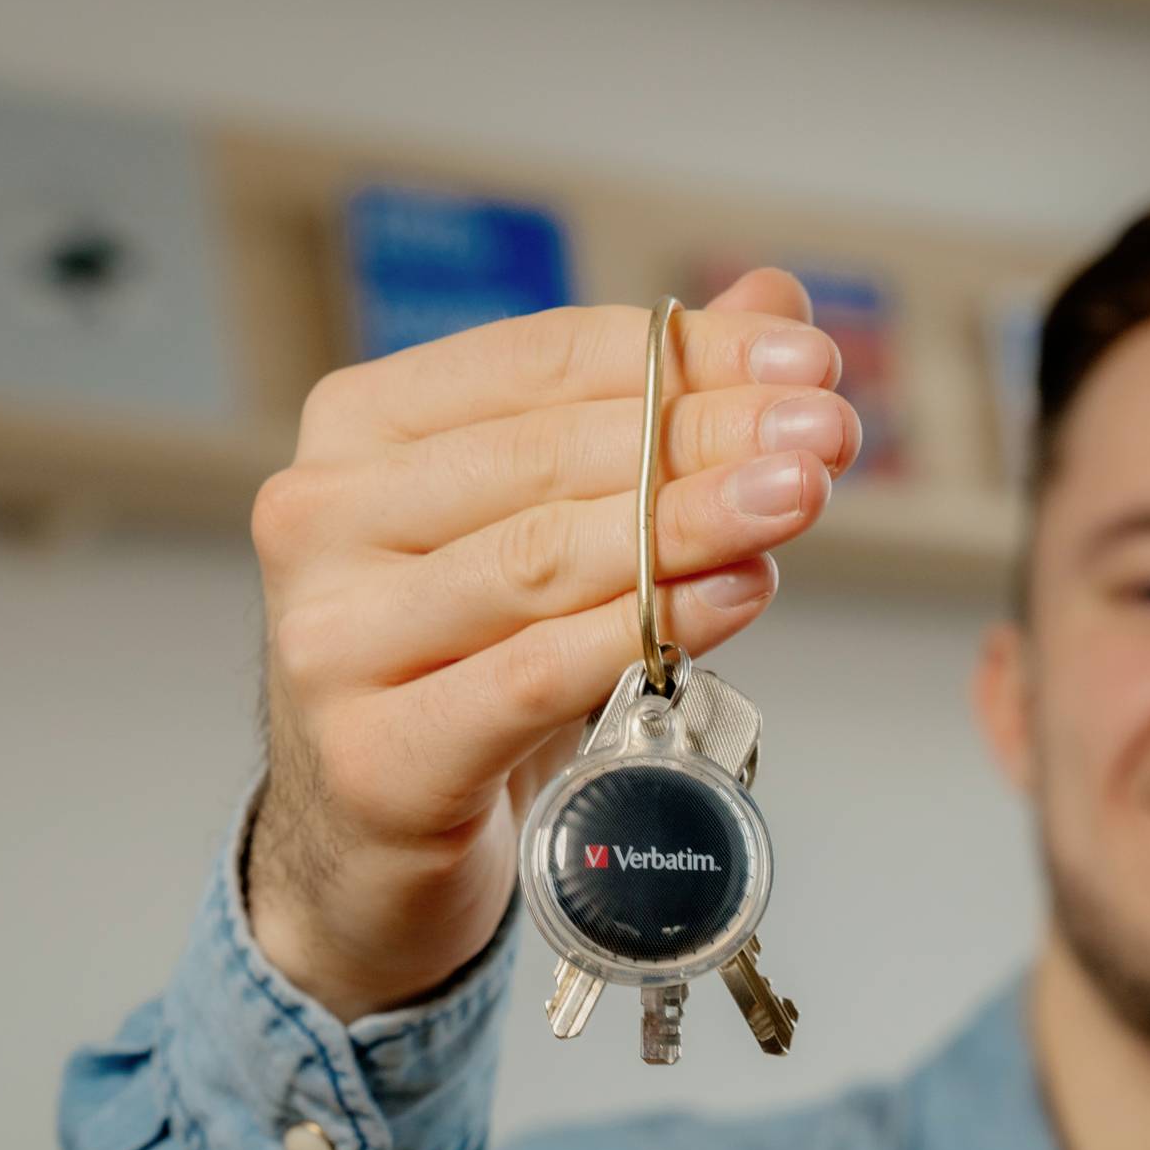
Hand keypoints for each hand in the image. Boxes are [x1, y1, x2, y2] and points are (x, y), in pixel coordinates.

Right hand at [244, 269, 853, 1020]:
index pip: (542, 359)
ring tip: (802, 498)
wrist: (374, 845)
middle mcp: (323, 518)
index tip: (807, 360)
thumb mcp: (555, 527)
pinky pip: (533, 675)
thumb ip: (651, 411)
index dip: (684, 352)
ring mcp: (333, 640)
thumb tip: (776, 304)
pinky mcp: (374, 757)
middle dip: (708, 436)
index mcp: (359, 428)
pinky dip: (647, 629)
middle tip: (826, 432)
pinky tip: (738, 593)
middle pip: (549, 454)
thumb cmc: (471, 666)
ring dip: (691, 522)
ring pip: (543, 557)